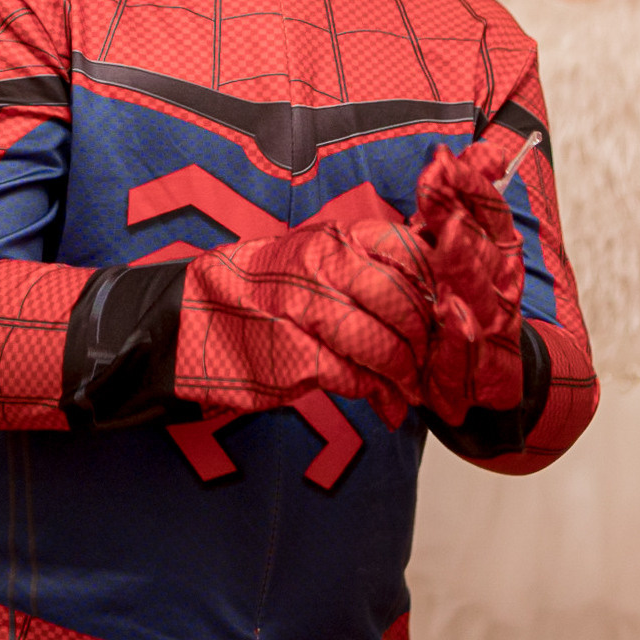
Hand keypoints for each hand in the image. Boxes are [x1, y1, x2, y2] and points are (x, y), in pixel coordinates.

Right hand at [176, 221, 437, 426]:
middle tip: (433, 363)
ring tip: (410, 388)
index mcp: (332, 240)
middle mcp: (322, 267)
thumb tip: (426, 296)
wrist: (191, 318)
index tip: (448, 311)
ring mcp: (305, 310)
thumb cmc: (260, 292)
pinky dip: (373, 392)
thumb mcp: (311, 261)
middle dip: (425, 340)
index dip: (437, 286)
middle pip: (402, 303)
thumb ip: (363, 270)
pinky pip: (351, 376)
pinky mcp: (292, 355)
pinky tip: (381, 400)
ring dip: (404, 374)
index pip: (408, 252)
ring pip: (382, 343)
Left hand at [410, 146, 525, 422]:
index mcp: (499, 249)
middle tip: (434, 180)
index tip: (444, 158)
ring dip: (463, 260)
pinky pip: (467, 344)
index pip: (489, 208)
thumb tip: (468, 151)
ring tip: (447, 234)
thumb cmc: (467, 299)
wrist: (493, 378)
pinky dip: (460, 332)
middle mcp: (500, 280)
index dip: (470, 182)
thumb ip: (465, 200)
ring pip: (477, 287)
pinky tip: (449, 313)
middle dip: (458, 208)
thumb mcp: (464, 245)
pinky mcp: (480, 361)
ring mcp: (491, 321)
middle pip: (482, 240)